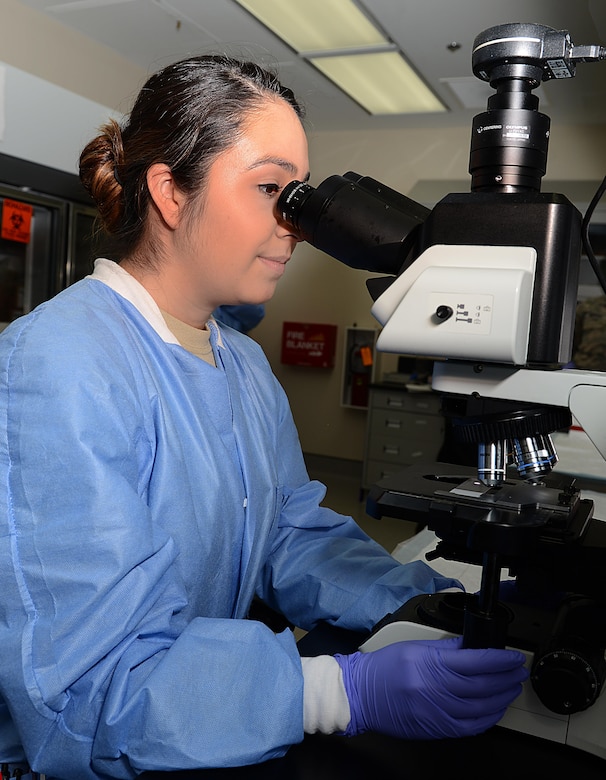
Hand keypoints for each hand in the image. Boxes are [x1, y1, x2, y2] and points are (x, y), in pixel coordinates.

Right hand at [335, 635, 527, 739]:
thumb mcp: (415, 647)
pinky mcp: (435, 729)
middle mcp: (435, 690)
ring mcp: (436, 712)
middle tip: (518, 671)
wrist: (361, 695)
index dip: (500, 660)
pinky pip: (469, 728)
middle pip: (483, 685)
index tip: (513, 657)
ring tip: (511, 688)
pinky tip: (495, 710)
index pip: (476, 662)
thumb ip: (447, 648)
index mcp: (430, 665)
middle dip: (506, 678)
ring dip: (501, 698)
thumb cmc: (384, 668)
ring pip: (480, 708)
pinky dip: (487, 720)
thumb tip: (473, 646)